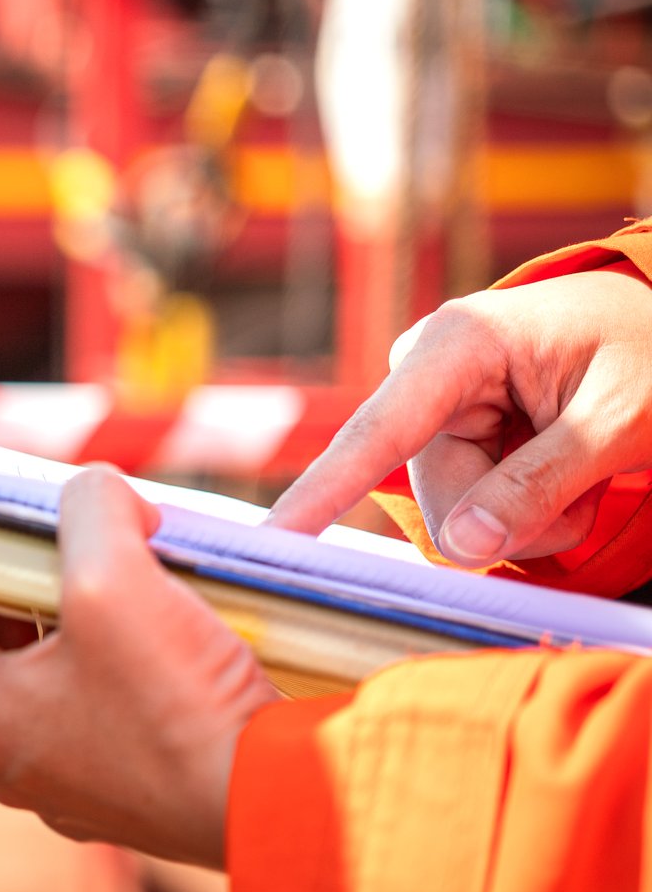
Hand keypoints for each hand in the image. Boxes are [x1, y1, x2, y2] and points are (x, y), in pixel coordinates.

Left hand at [0, 468, 277, 867]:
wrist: (285, 806)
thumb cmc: (183, 703)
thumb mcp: (116, 577)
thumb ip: (87, 510)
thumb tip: (96, 494)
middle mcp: (8, 754)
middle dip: (2, 565)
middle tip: (17, 508)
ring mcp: (68, 777)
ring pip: (44, 664)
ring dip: (66, 606)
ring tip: (102, 550)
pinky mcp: (128, 783)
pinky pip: (99, 697)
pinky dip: (113, 649)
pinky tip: (155, 613)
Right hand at [267, 265, 651, 566]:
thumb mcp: (619, 419)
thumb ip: (539, 485)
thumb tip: (462, 548)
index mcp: (459, 343)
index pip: (379, 432)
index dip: (324, 491)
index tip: (273, 539)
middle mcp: (429, 373)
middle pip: (432, 493)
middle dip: (506, 516)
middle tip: (581, 499)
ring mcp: (435, 408)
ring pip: (452, 512)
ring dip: (524, 519)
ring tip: (579, 478)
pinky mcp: (449, 436)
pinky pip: (466, 508)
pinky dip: (521, 512)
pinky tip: (557, 474)